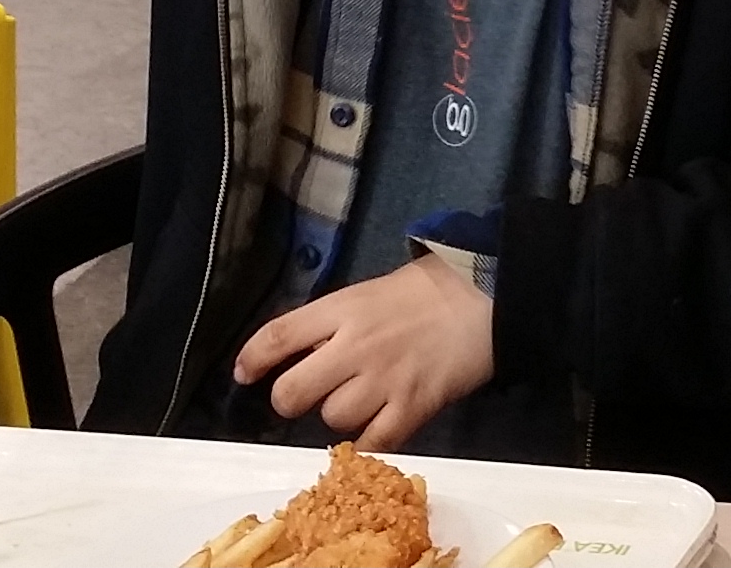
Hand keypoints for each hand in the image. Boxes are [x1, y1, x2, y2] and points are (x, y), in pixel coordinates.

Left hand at [232, 253, 494, 447]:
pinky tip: (378, 427)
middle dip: (290, 399)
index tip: (244, 374)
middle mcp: (353, 347)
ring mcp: (382, 380)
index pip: (277, 336)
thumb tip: (302, 349)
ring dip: (339, 414)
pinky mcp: (412, 407)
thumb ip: (334, 320)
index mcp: (340, 310)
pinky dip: (370, 441)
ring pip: (333, 418)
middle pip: (292, 392)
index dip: (253, 359)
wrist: (486, 299)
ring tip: (360, 400)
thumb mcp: (369, 292)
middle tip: (303, 396)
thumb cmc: (428, 290)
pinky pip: (374, 441)